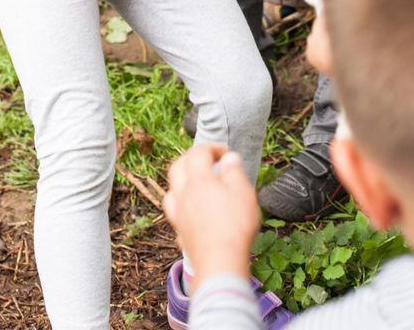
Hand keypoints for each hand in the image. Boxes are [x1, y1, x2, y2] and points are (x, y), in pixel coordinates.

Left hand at [163, 145, 258, 287]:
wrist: (220, 265)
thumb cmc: (234, 227)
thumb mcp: (243, 193)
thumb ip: (234, 171)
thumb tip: (228, 158)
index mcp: (197, 180)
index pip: (198, 152)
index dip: (212, 147)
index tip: (226, 153)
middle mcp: (182, 194)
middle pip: (177, 166)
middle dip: (191, 158)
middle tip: (208, 161)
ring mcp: (178, 214)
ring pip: (171, 189)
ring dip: (181, 181)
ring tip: (197, 184)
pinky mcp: (180, 232)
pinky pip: (174, 211)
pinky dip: (182, 204)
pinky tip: (193, 210)